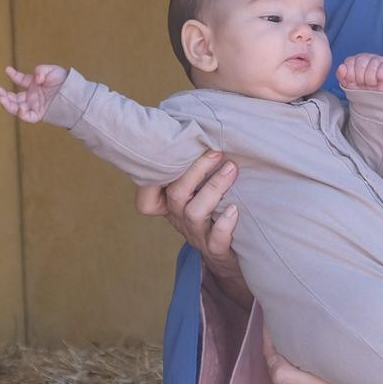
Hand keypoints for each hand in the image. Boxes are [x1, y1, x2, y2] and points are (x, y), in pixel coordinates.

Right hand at [0, 65, 66, 122]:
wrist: (75, 93)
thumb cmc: (64, 81)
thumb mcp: (52, 71)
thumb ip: (41, 71)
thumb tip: (36, 79)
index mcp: (33, 85)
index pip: (20, 80)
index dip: (13, 75)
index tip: (7, 69)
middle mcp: (32, 96)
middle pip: (14, 98)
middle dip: (4, 95)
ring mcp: (34, 106)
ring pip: (17, 108)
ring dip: (7, 105)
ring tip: (1, 99)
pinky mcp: (39, 114)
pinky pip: (28, 117)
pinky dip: (21, 114)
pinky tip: (18, 108)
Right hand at [136, 150, 249, 306]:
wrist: (231, 256)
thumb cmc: (214, 213)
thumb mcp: (197, 193)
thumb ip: (193, 170)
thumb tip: (198, 127)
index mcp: (171, 205)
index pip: (147, 198)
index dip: (149, 180)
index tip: (170, 152)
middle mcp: (179, 219)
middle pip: (176, 194)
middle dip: (196, 170)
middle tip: (216, 151)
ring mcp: (197, 235)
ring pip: (194, 212)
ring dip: (213, 188)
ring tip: (232, 169)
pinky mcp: (216, 250)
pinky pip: (216, 239)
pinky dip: (225, 223)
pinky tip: (235, 208)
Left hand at [263, 330, 382, 383]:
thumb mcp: (363, 374)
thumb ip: (340, 355)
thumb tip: (330, 324)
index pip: (277, 370)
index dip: (270, 343)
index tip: (273, 320)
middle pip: (274, 370)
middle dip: (273, 345)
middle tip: (278, 319)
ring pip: (282, 379)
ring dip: (280, 357)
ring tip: (286, 333)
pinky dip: (289, 368)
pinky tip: (299, 355)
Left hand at [336, 53, 382, 91]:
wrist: (375, 99)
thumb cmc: (361, 89)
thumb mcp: (348, 84)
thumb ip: (341, 75)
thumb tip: (341, 67)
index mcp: (354, 60)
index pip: (349, 62)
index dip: (350, 75)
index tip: (353, 82)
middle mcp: (365, 57)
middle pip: (360, 63)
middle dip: (360, 78)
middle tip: (363, 84)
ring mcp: (377, 60)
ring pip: (372, 67)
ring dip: (370, 80)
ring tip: (371, 84)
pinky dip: (380, 76)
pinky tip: (379, 80)